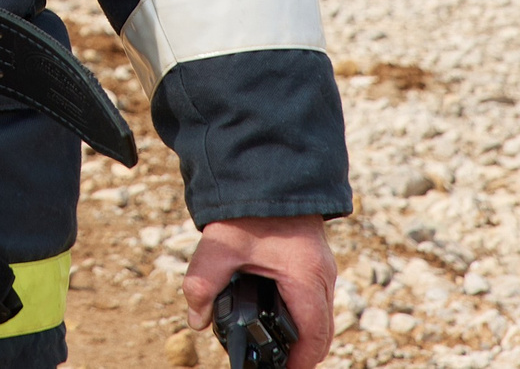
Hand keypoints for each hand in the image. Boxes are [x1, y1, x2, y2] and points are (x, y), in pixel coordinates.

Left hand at [184, 216, 335, 368]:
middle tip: (277, 363)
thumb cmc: (249, 209)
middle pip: (323, 331)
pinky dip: (304, 314)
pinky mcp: (316, 259)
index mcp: (305, 277)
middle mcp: (322, 275)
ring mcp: (323, 267)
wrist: (268, 170)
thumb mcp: (220, 247)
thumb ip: (203, 283)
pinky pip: (318, 298)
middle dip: (302, 353)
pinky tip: (282, 317)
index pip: (314, 336)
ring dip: (305, 334)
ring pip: (323, 315)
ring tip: (278, 347)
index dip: (300, 362)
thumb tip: (196, 319)